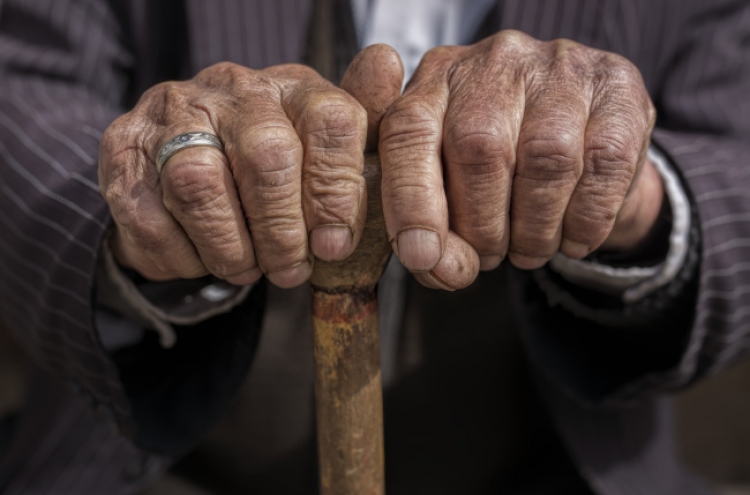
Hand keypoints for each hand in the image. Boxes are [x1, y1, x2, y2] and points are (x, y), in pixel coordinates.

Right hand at [99, 60, 377, 287]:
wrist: (186, 162)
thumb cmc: (272, 168)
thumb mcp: (324, 155)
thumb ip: (358, 133)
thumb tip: (387, 63)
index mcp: (293, 87)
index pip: (331, 122)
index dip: (337, 193)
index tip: (334, 246)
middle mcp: (233, 88)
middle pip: (267, 156)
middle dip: (282, 232)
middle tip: (289, 270)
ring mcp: (173, 112)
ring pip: (200, 184)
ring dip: (230, 247)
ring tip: (247, 269)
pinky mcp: (123, 145)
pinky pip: (148, 213)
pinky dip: (181, 254)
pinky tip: (200, 258)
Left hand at [378, 30, 659, 289]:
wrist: (580, 142)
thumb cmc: (497, 171)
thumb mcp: (449, 189)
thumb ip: (430, 227)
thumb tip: (437, 267)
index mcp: (434, 81)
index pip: (407, 132)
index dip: (410, 200)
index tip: (421, 256)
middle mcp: (494, 61)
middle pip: (479, 148)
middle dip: (482, 226)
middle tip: (489, 257)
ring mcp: (559, 66)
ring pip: (545, 158)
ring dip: (536, 228)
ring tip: (529, 252)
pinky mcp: (617, 85)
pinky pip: (604, 162)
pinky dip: (586, 219)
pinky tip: (574, 239)